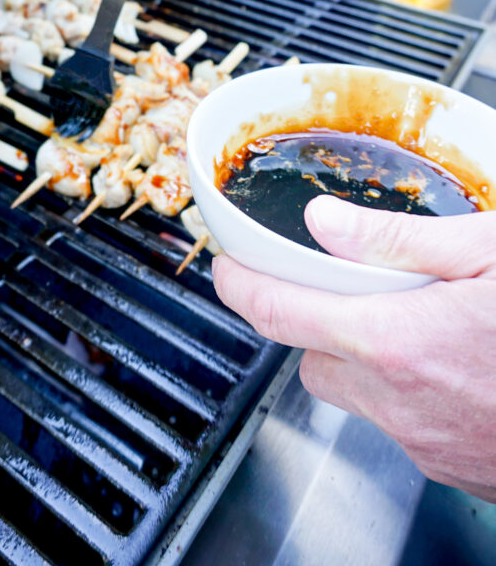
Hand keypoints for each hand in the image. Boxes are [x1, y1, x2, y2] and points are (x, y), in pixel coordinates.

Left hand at [212, 195, 495, 501]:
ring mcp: (428, 444)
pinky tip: (455, 361)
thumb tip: (324, 224)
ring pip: (356, 394)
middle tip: (348, 283)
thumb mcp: (493, 249)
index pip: (276, 314)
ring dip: (365, 355)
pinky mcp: (455, 468)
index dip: (236, 283)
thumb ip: (401, 239)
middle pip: (312, 358)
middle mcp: (401, 403)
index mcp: (398, 341)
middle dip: (315, 319)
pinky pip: (402, 424)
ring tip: (415, 317)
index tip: (224, 264)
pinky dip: (407, 390)